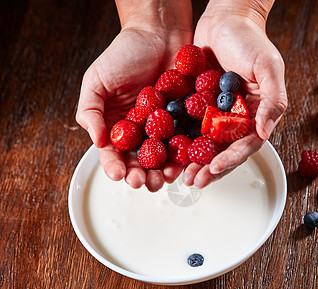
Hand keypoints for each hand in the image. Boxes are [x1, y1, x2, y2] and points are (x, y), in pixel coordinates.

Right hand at [76, 23, 192, 190]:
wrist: (159, 34)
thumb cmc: (124, 53)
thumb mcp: (96, 80)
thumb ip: (90, 111)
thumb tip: (98, 141)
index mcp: (116, 124)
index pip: (113, 152)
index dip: (115, 166)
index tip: (119, 174)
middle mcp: (140, 130)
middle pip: (139, 161)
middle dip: (141, 175)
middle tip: (144, 182)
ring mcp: (163, 127)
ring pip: (163, 158)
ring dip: (163, 172)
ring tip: (165, 178)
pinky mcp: (184, 120)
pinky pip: (185, 142)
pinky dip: (184, 155)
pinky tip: (184, 163)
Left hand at [182, 3, 286, 187]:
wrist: (224, 18)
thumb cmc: (251, 40)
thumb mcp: (269, 67)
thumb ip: (273, 100)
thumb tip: (265, 132)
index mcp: (256, 114)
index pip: (245, 144)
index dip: (231, 158)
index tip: (215, 168)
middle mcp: (235, 118)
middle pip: (223, 150)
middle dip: (209, 168)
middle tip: (193, 181)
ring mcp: (215, 113)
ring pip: (203, 144)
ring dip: (192, 161)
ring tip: (179, 176)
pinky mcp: (196, 105)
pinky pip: (187, 126)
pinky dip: (178, 141)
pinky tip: (167, 152)